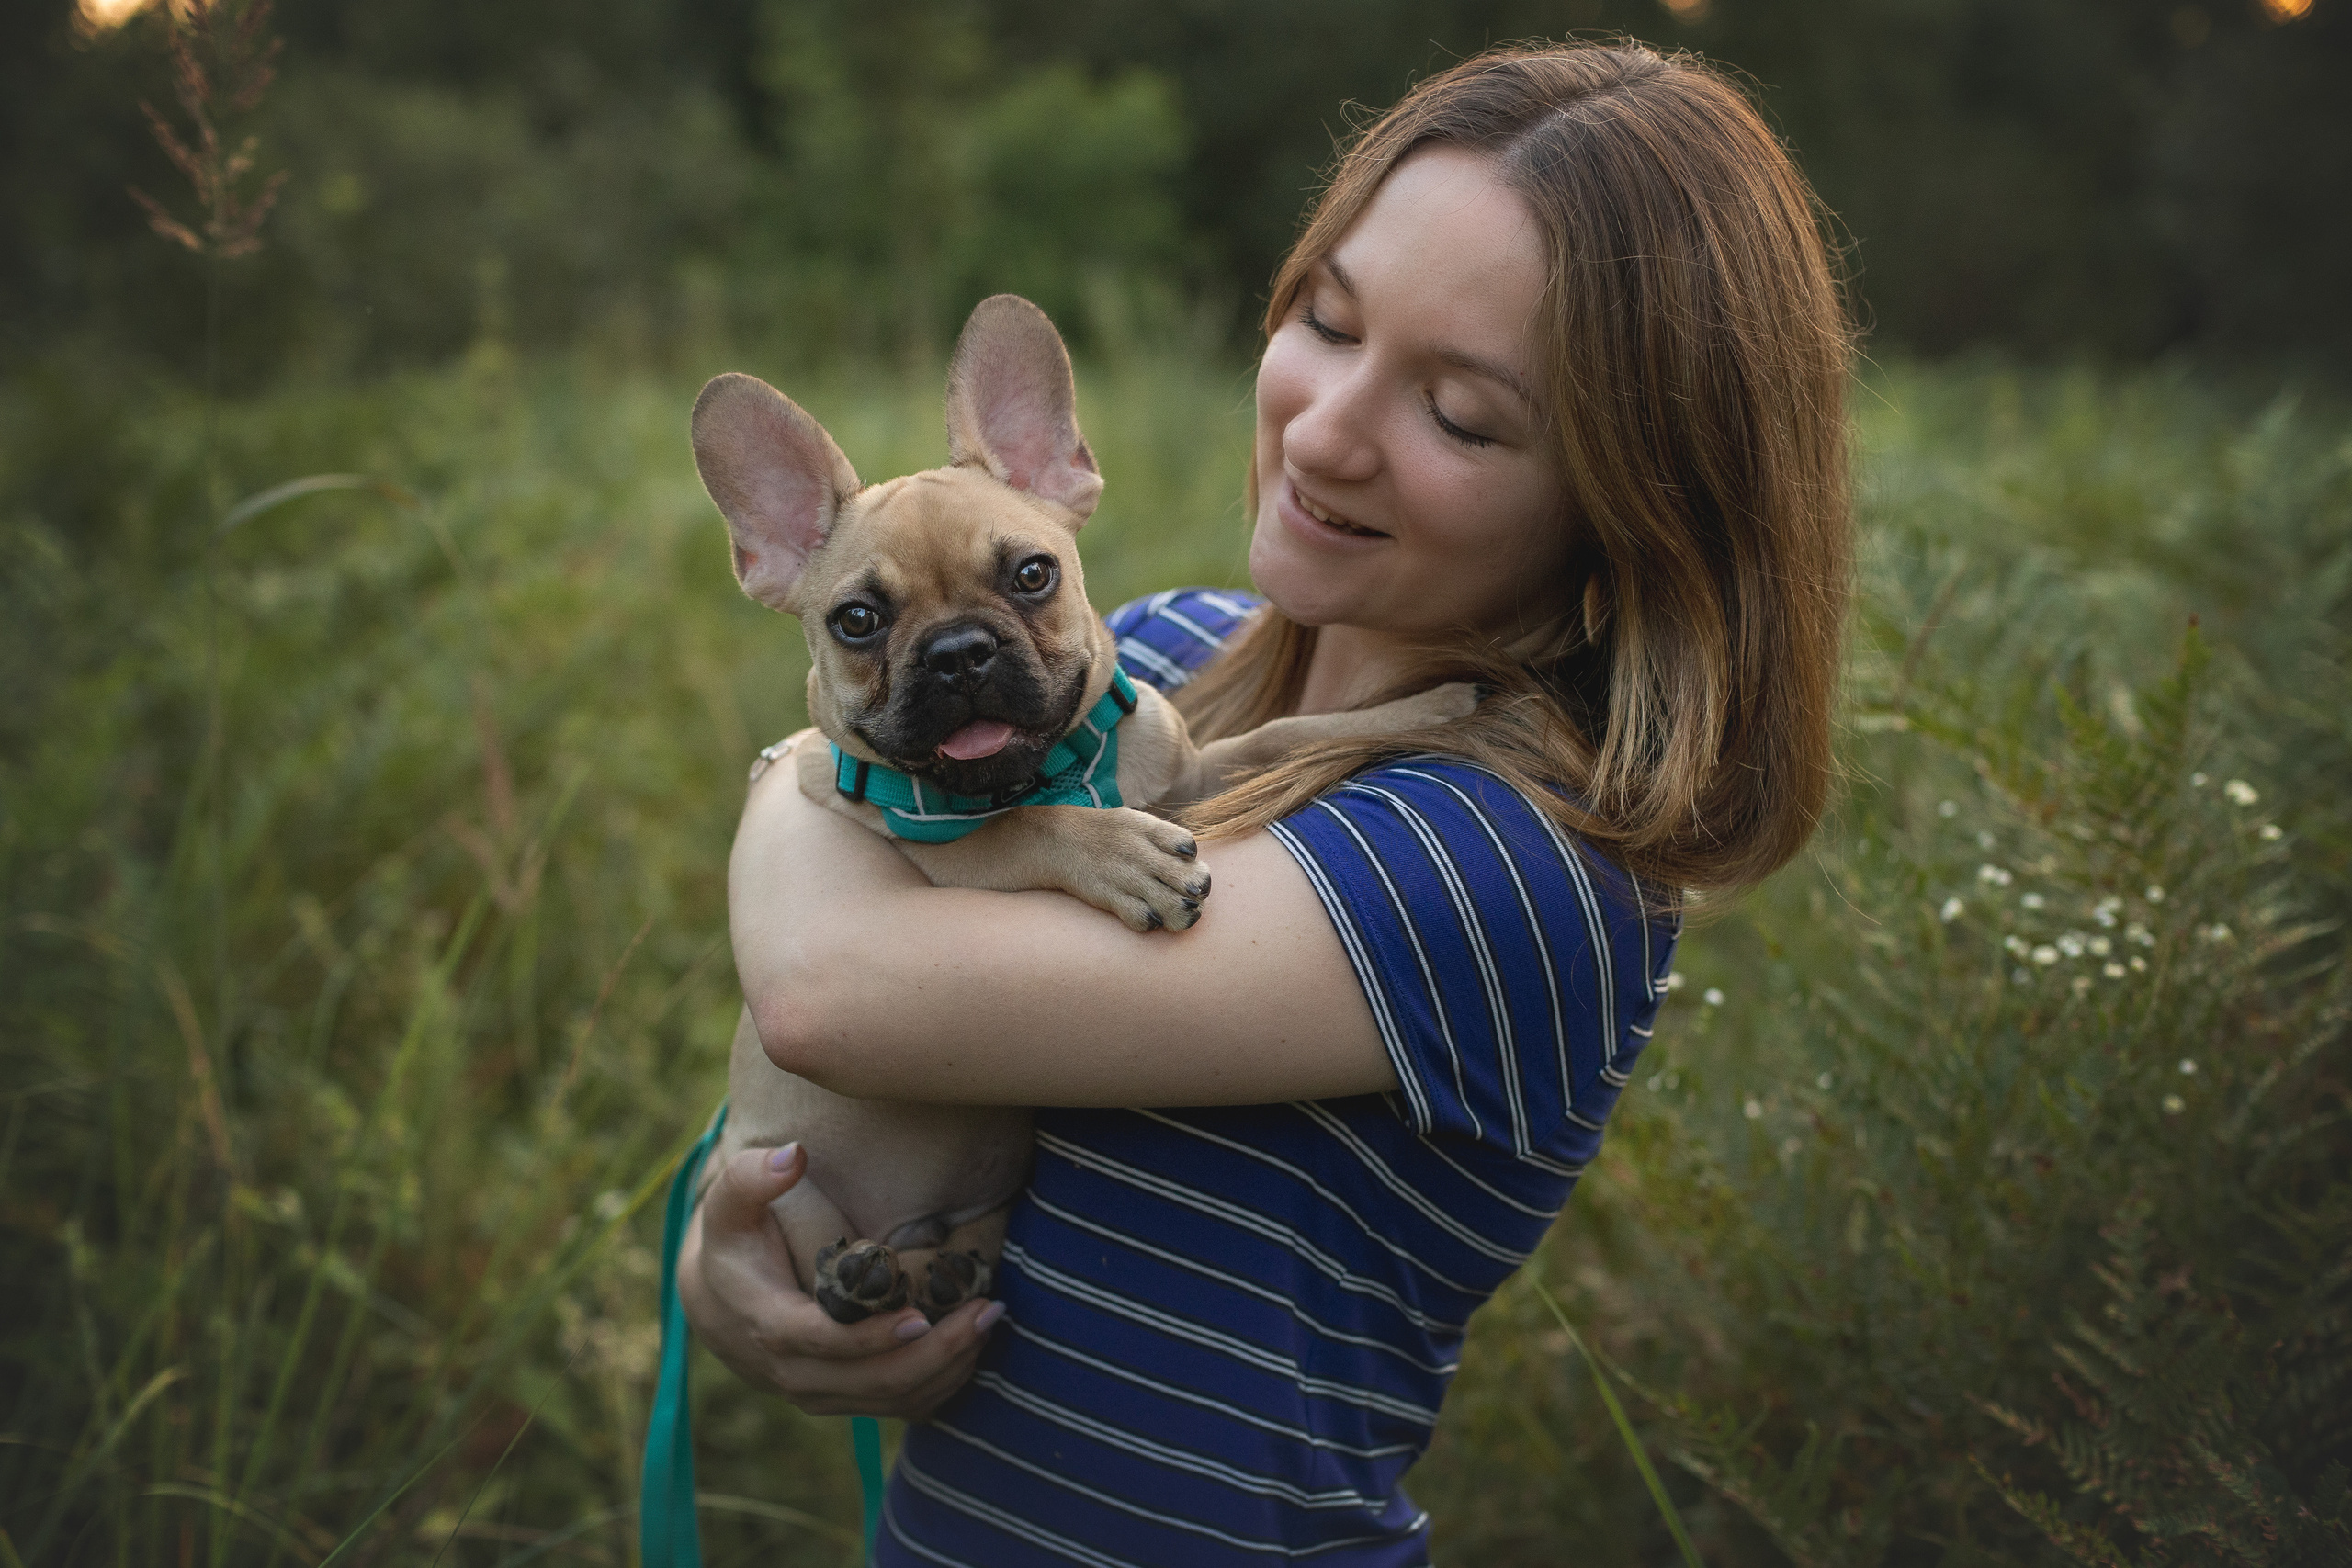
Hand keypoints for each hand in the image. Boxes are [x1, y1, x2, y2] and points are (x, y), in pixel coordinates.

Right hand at [676, 1142, 1001, 1418]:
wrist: (719, 1301)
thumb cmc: (734, 1242)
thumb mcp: (728, 1204)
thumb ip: (752, 1178)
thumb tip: (792, 1156)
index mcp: (766, 1326)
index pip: (823, 1343)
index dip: (871, 1338)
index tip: (922, 1316)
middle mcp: (793, 1373)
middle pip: (871, 1381)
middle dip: (935, 1353)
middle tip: (986, 1310)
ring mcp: (819, 1393)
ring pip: (891, 1399)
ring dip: (947, 1367)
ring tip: (989, 1320)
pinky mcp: (842, 1398)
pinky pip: (897, 1407)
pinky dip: (939, 1384)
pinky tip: (971, 1345)